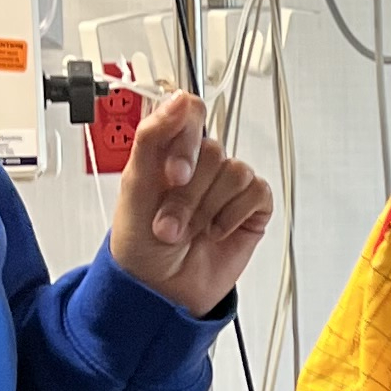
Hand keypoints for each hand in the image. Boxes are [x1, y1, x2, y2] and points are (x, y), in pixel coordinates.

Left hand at [107, 93, 274, 314]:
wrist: (160, 291)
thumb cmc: (140, 244)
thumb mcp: (135, 188)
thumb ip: (153, 137)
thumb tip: (178, 100)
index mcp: (169, 150)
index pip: (189, 112)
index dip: (186, 138)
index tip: (174, 174)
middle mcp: (199, 163)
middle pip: (211, 150)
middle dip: (188, 194)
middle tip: (168, 222)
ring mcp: (225, 185)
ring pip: (234, 171)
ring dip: (207, 209)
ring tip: (189, 232)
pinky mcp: (250, 208)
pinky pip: (256, 192)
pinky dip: (233, 215)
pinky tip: (216, 232)